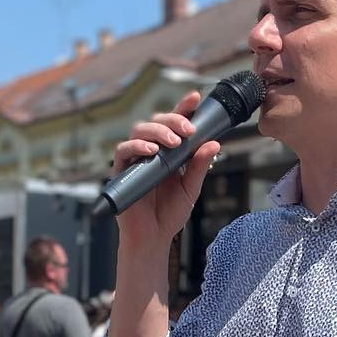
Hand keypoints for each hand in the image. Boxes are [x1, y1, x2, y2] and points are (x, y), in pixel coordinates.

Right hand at [110, 91, 220, 250]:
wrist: (153, 238)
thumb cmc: (170, 214)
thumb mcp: (190, 189)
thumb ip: (199, 166)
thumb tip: (214, 143)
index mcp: (169, 152)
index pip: (175, 124)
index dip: (183, 108)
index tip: (195, 98)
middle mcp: (151, 151)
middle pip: (156, 121)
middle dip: (173, 120)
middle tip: (188, 130)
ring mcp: (135, 159)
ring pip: (139, 130)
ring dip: (158, 131)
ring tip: (173, 142)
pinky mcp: (121, 171)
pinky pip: (124, 150)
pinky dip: (137, 146)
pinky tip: (152, 151)